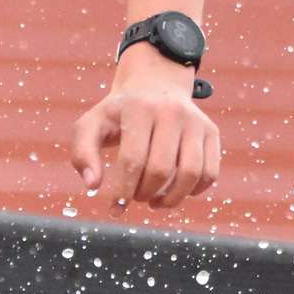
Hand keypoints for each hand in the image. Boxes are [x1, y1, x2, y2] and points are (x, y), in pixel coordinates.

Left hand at [71, 48, 219, 211]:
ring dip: (171, 199)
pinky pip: (210, 172)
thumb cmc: (117, 114)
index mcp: (138, 109)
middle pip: (161, 169)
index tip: (115, 208)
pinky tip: (175, 193)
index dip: (123, 191)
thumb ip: (82, 154)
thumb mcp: (90, 125)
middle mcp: (171, 112)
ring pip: (190, 173)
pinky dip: (194, 191)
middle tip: (134, 197)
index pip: (132, 160)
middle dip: (144, 193)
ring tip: (154, 202)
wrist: (153, 85)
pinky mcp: (211, 131)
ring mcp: (195, 121)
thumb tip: (92, 185)